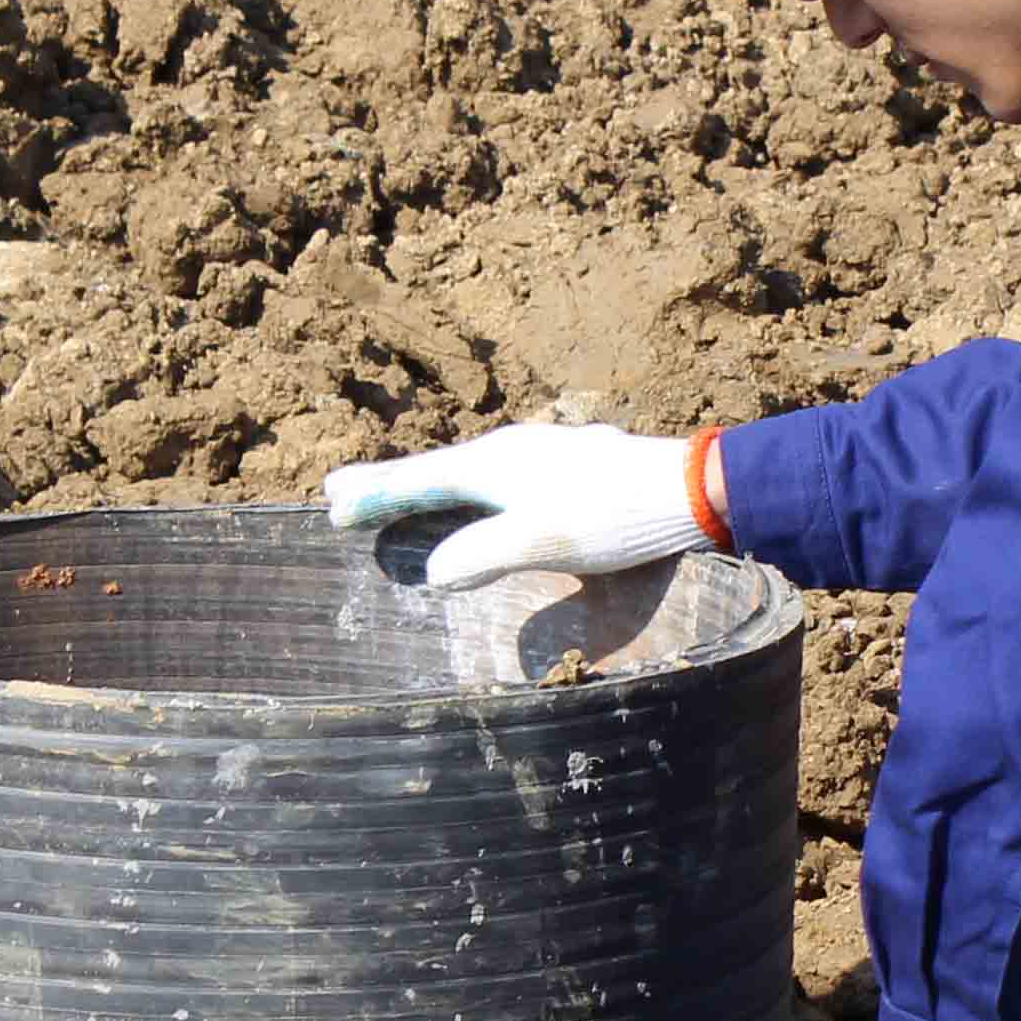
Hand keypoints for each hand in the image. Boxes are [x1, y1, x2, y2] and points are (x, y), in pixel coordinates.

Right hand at [324, 424, 709, 590]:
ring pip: (470, 471)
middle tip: (340, 492)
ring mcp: (542, 453)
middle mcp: (511, 449)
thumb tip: (434, 571)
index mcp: (494, 464)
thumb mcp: (540, 542)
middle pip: (437, 470)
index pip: (418, 480)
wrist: (690, 490)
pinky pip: (500, 476)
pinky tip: (484, 497)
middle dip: (390, 484)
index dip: (375, 495)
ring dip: (430, 485)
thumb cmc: (613, 517)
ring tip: (401, 494)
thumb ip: (482, 555)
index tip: (330, 506)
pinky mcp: (570, 464)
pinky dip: (470, 489)